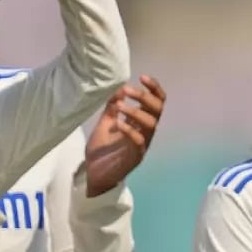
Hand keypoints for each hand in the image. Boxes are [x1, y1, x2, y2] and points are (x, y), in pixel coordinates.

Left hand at [83, 76, 166, 196]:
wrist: (93, 174)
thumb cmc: (102, 149)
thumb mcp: (105, 123)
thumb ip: (112, 107)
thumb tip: (119, 88)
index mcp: (140, 122)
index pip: (156, 101)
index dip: (154, 88)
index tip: (142, 77)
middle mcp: (145, 131)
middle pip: (158, 110)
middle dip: (145, 97)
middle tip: (128, 90)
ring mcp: (142, 144)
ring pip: (151, 124)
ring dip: (137, 112)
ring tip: (120, 106)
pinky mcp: (135, 157)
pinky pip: (139, 141)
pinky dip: (130, 130)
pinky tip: (118, 124)